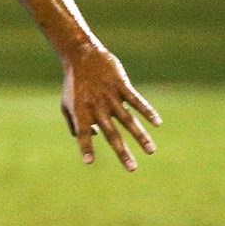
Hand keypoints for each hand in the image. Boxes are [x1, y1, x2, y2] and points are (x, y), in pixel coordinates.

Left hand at [60, 46, 159, 170]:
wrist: (82, 56)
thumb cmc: (74, 84)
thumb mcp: (67, 104)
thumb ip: (75, 124)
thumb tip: (93, 138)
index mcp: (81, 112)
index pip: (82, 134)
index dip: (85, 147)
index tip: (89, 162)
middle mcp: (97, 107)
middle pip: (111, 134)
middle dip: (122, 153)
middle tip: (132, 169)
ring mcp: (110, 97)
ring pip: (128, 120)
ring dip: (140, 137)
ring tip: (151, 151)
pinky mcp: (122, 86)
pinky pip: (136, 101)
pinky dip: (147, 111)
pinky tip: (157, 123)